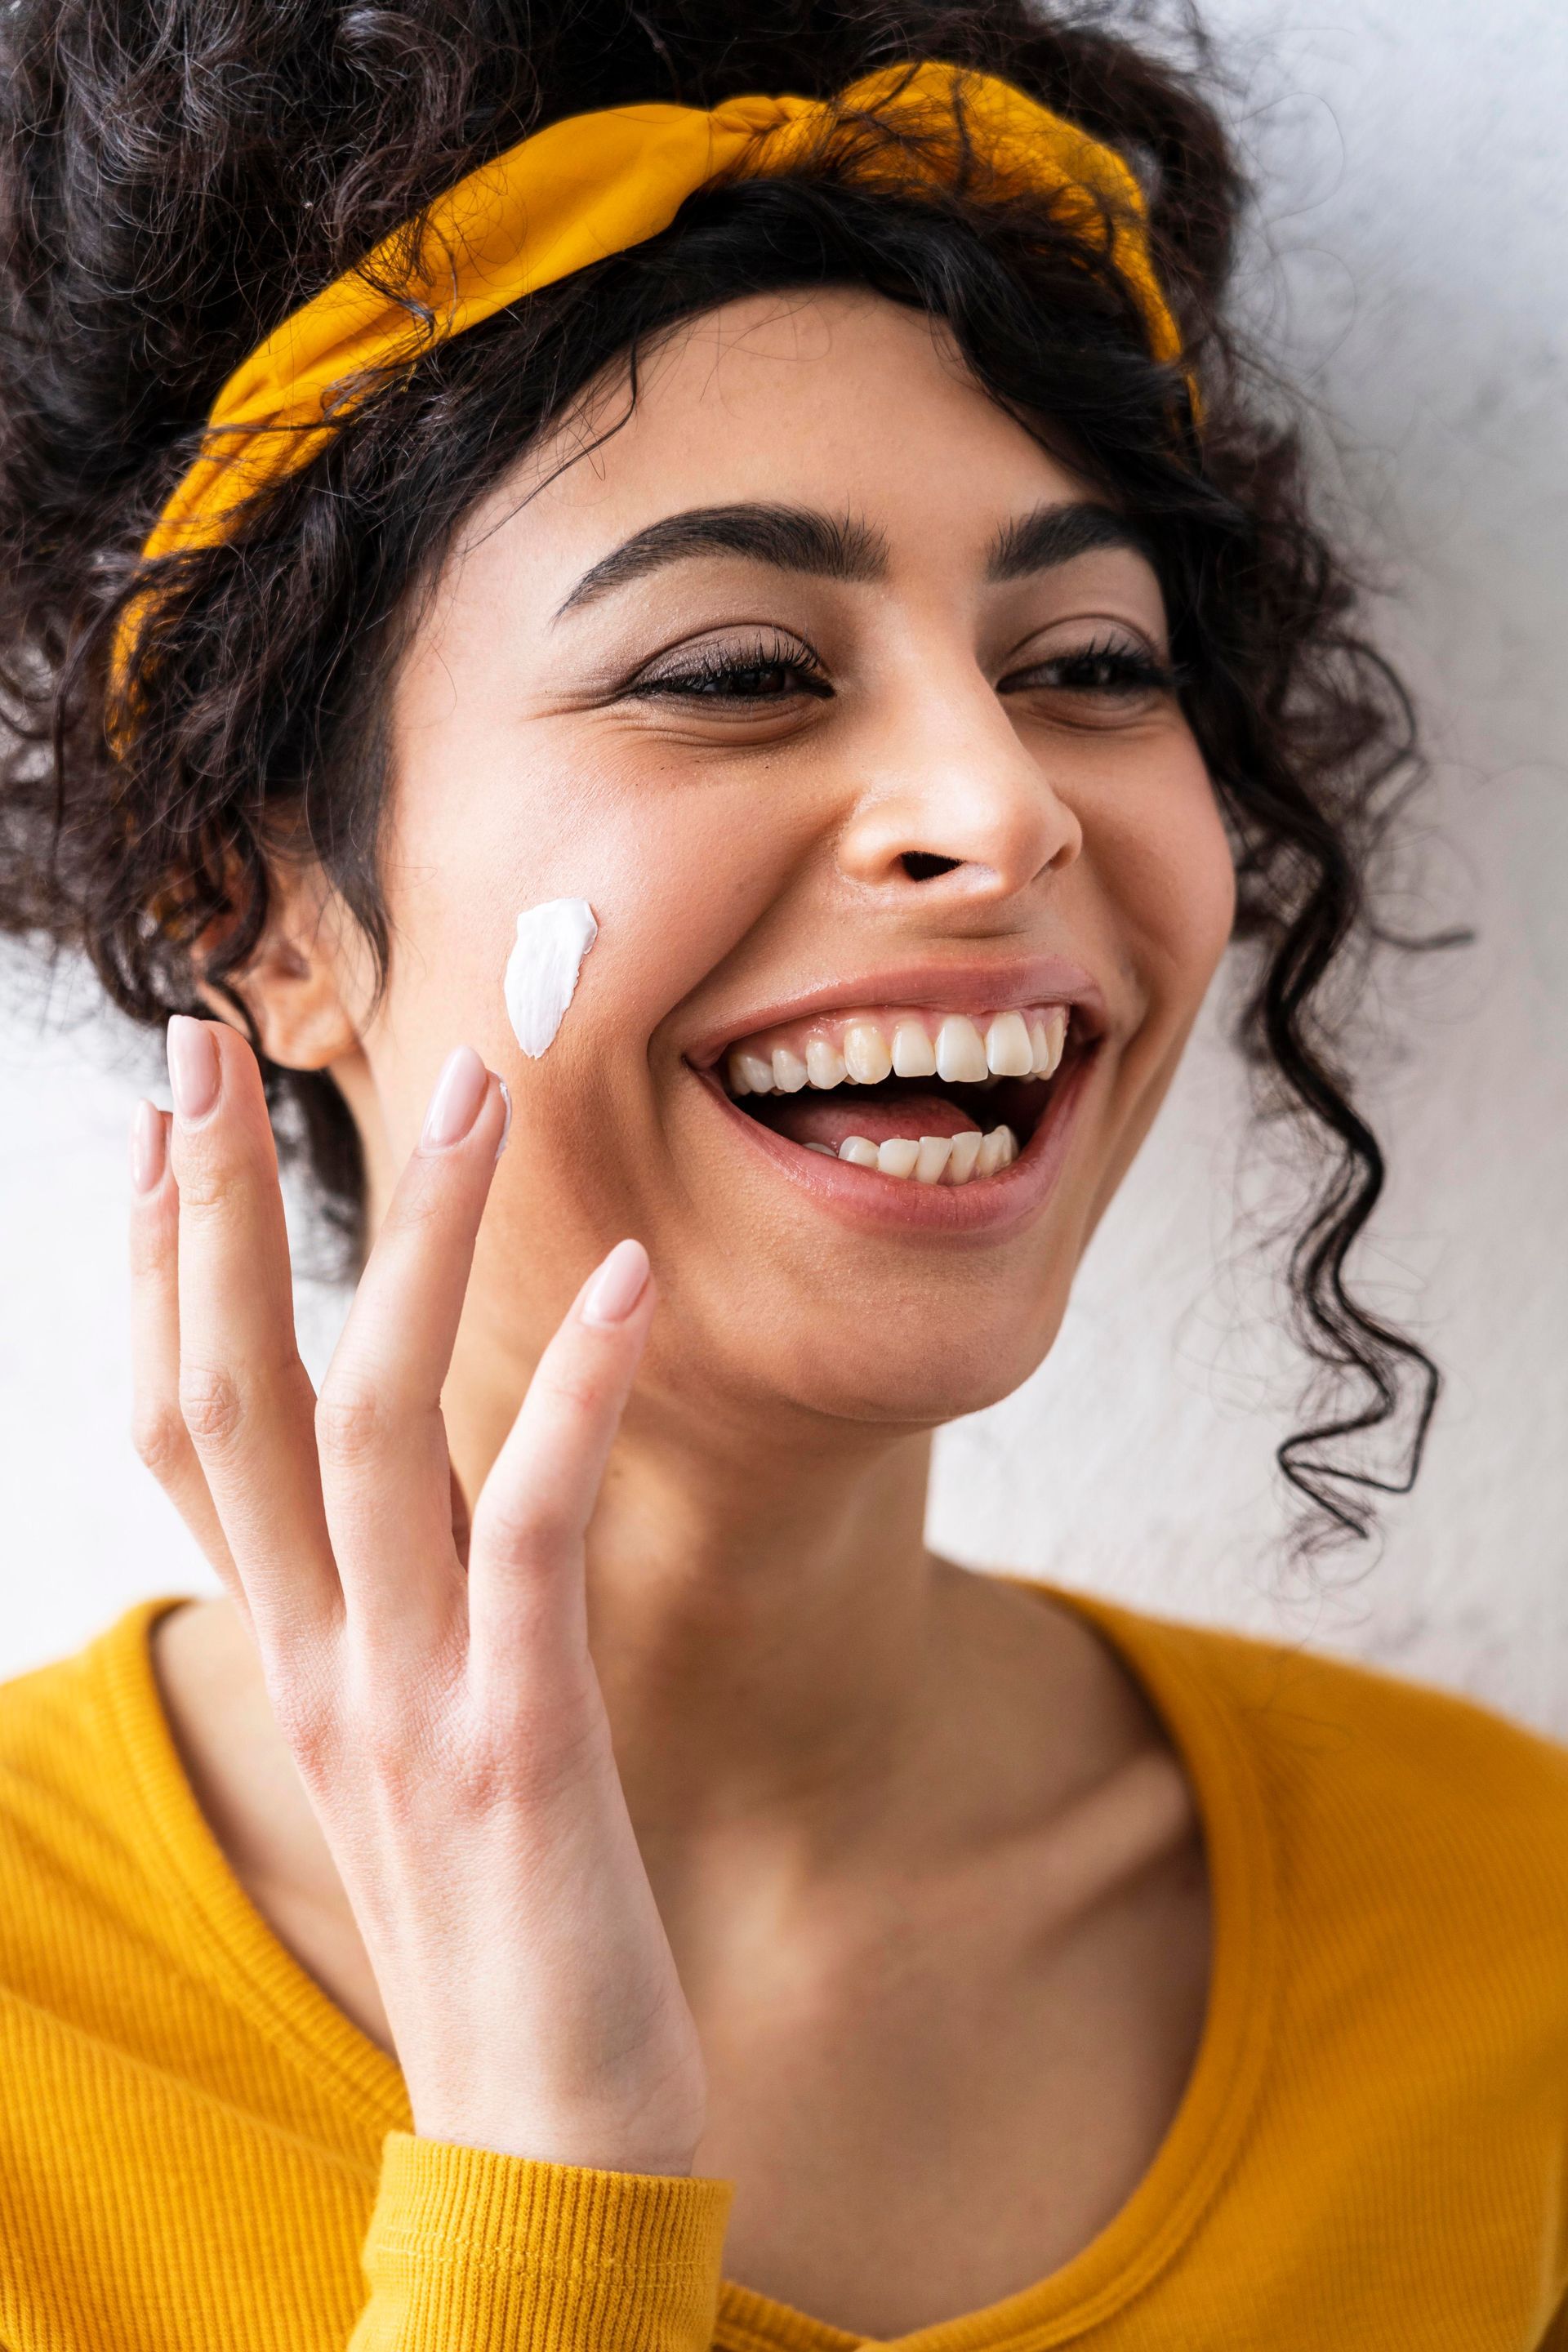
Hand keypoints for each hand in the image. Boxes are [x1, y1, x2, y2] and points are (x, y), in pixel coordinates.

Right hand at [128, 1020, 704, 2174]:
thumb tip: (413, 1497)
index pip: (185, 1430)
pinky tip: (623, 1276)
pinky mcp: (520, 1743)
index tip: (169, 1129)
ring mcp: (411, 1699)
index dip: (162, 1271)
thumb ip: (403, 1613)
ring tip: (466, 1089)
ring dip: (412, 1245)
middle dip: (215, 1209)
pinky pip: (531, 1530)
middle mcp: (324, 1661)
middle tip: (205, 1038)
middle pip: (230, 1395)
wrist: (547, 2146)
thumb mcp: (424, 1746)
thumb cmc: (505, 1928)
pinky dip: (568, 1394)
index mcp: (298, 1656)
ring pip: (364, 1429)